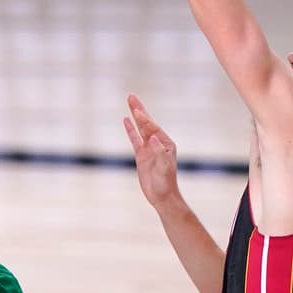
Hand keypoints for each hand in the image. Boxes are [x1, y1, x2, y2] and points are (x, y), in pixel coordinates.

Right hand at [123, 93, 180, 209]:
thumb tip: (152, 138)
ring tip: (129, 101)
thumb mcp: (164, 168)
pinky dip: (129, 129)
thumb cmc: (166, 183)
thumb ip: (159, 153)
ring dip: (134, 115)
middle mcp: (158, 142)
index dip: (144, 119)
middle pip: (146, 122)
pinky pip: (134, 139)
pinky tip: (125, 120)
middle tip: (131, 95)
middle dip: (139, 109)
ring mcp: (149, 148)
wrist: (162, 196)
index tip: (136, 111)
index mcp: (166, 143)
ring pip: (140, 128)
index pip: (153, 128)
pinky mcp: (141, 155)